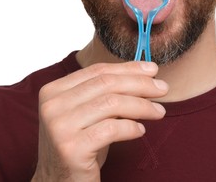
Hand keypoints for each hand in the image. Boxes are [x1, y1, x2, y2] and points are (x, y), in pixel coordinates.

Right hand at [31, 61, 167, 180]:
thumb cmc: (80, 145)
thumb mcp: (91, 114)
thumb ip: (109, 93)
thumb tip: (146, 75)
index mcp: (54, 91)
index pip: (97, 71)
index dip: (128, 68)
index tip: (152, 70)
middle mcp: (52, 105)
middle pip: (106, 83)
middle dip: (140, 84)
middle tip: (162, 89)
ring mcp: (59, 126)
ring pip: (112, 103)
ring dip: (142, 106)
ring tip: (159, 112)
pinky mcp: (71, 148)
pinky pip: (111, 129)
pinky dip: (131, 127)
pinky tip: (141, 130)